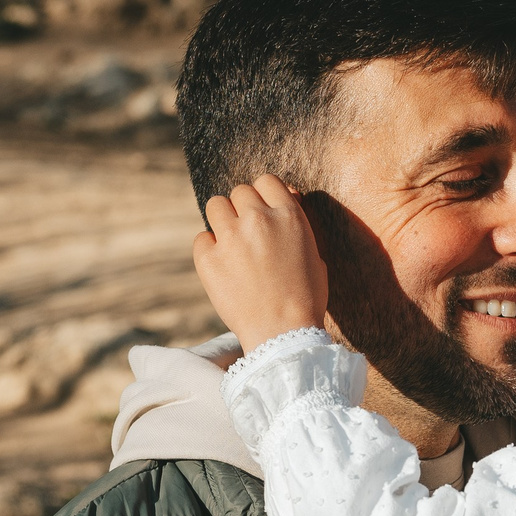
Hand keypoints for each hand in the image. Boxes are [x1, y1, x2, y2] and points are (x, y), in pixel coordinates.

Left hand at [193, 177, 328, 353]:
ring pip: (215, 205)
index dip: (265, 195)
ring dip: (223, 220)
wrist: (283, 334)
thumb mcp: (314, 253)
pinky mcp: (207, 259)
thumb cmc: (306, 297)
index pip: (266, 181)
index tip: (264, 210)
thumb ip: (296, 222)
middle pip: (239, 192)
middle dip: (243, 208)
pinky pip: (201, 238)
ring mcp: (230, 238)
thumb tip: (285, 195)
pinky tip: (223, 266)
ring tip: (232, 242)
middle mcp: (257, 220)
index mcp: (288, 215)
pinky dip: (209, 249)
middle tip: (249, 232)